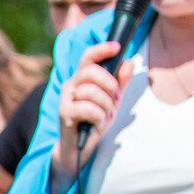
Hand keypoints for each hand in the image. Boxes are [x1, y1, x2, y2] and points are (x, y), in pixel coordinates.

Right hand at [50, 41, 135, 181]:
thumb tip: (128, 62)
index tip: (117, 46)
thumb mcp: (112, 100)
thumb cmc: (94, 121)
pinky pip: (86, 108)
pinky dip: (98, 116)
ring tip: (106, 115)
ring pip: (91, 91)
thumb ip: (120, 82)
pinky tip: (98, 123)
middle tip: (116, 97)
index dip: (101, 49)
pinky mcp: (64, 113)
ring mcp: (66, 99)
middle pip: (91, 71)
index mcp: (82, 79)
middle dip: (110, 84)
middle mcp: (71, 85)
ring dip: (105, 105)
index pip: (88, 57)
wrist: (79, 147)